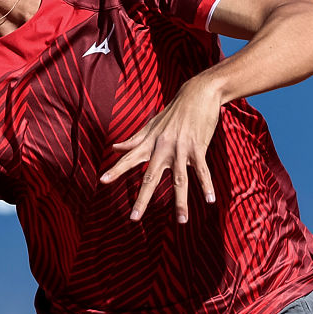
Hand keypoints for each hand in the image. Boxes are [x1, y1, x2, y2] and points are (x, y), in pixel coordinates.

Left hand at [99, 76, 225, 222]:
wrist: (198, 92)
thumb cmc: (174, 111)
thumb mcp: (151, 125)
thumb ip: (133, 139)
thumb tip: (114, 148)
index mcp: (150, 143)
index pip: (129, 159)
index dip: (116, 170)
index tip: (102, 181)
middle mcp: (162, 148)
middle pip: (150, 177)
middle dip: (142, 198)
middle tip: (134, 218)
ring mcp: (181, 148)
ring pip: (179, 180)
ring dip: (181, 202)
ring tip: (182, 221)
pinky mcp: (198, 147)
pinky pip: (202, 170)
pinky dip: (206, 185)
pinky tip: (210, 200)